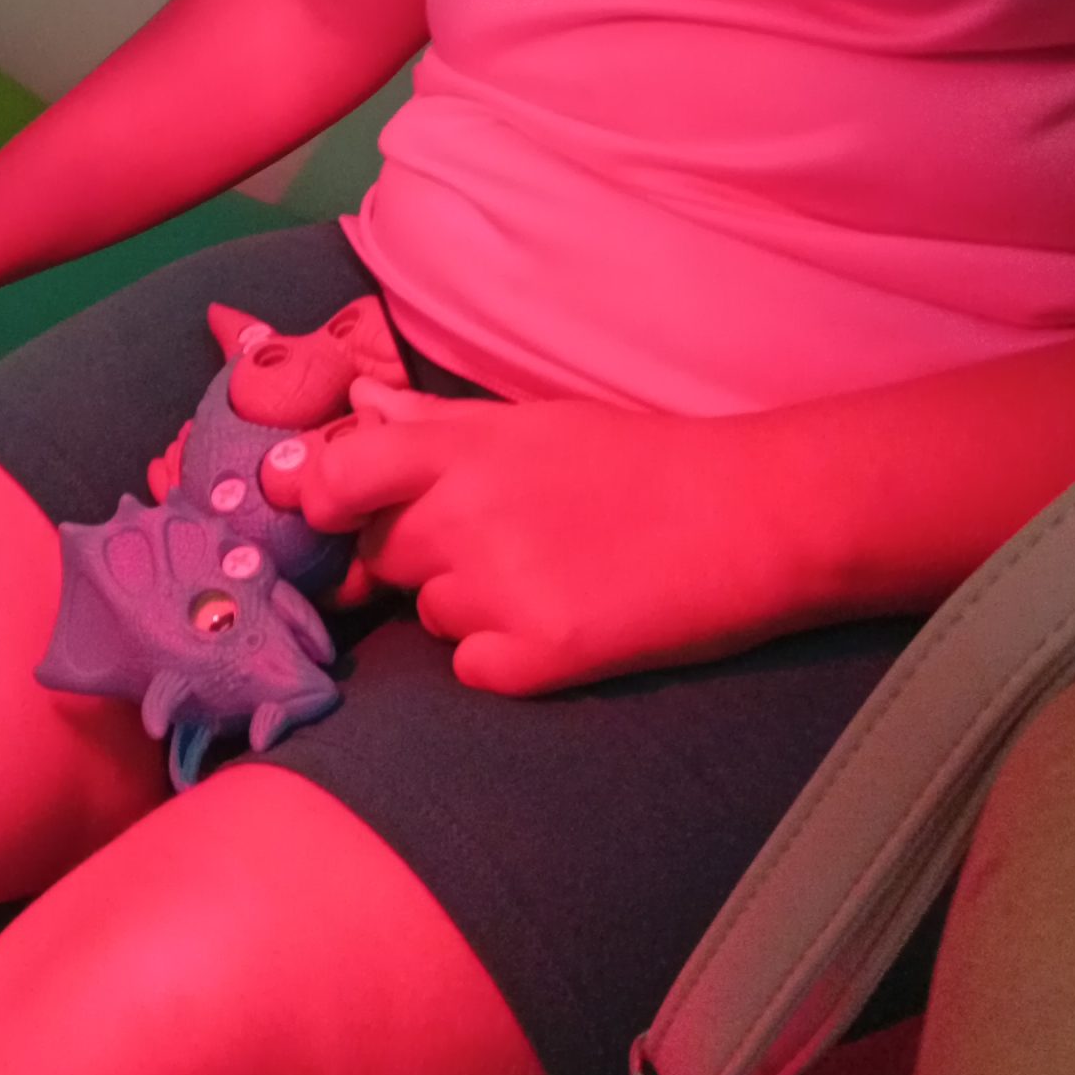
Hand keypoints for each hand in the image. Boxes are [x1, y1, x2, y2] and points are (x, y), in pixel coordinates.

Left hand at [294, 379, 793, 694]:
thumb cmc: (635, 460)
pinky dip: (505, 658)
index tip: (344, 512)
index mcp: (461, 447)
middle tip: (498, 541)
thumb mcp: (530, 422)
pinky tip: (562, 621)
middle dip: (417, 556)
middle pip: (380, 557)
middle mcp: (465, 514)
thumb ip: (433, 423)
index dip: (325, 500)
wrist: (749, 515)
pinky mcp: (539, 657)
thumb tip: (357, 405)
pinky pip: (472, 670)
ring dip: (468, 606)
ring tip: (547, 573)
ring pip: (428, 616)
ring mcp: (499, 588)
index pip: (334, 477)